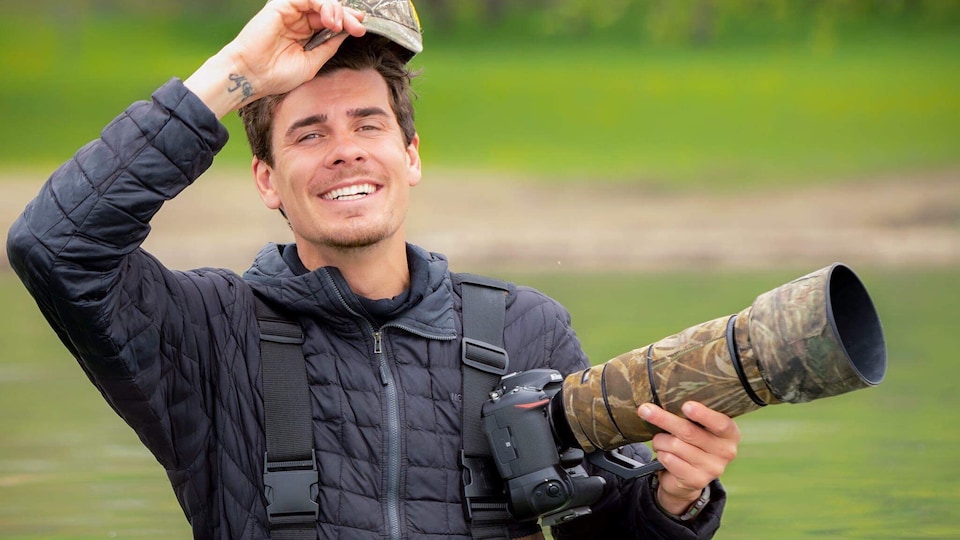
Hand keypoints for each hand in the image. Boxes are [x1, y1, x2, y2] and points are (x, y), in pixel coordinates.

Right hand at [185, 0, 366, 117]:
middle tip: (359, 27)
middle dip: (348, 16)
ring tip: (340, 25)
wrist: (254, 77)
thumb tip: (347, 33)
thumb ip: (329, 45)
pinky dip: (323, 5)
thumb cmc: (277, 75)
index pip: (333, 21)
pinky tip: (329, 20)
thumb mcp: (313, 62)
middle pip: (331, 9)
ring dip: (337, 10)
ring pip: (322, 1)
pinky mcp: (282, 5)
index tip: (361, 30)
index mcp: (307, 33)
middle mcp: (300, 20)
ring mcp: (291, 11)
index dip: (348, 22)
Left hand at [638, 401, 739, 515]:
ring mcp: (713, 468)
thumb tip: (663, 400)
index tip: (686, 406)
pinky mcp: (697, 480)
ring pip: (675, 445)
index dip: (703, 414)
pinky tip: (664, 455)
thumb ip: (690, 416)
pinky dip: (661, 454)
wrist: (688, 478)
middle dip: (664, 419)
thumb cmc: (692, 442)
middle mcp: (726, 451)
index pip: (720, 423)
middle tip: (645, 410)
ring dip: (660, 441)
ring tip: (660, 442)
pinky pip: (669, 460)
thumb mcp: (698, 427)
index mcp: (730, 433)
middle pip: (689, 432)